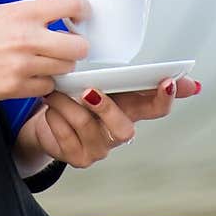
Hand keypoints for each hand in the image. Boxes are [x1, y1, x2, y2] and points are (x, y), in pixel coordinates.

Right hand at [0, 0, 90, 105]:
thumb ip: (27, 14)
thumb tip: (52, 15)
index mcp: (22, 13)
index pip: (71, 4)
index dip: (81, 11)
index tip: (80, 17)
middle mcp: (26, 37)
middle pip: (78, 45)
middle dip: (74, 47)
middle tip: (64, 47)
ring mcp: (23, 65)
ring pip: (65, 68)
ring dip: (57, 67)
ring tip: (38, 63)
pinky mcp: (16, 88)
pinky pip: (46, 87)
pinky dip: (41, 84)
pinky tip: (25, 77)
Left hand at [21, 74, 200, 169]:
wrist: (47, 124)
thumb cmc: (77, 100)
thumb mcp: (98, 82)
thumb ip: (115, 74)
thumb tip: (132, 56)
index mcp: (130, 110)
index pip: (157, 107)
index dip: (167, 97)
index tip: (168, 81)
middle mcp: (119, 132)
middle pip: (124, 129)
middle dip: (105, 108)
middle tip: (88, 91)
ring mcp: (100, 149)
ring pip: (86, 126)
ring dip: (67, 105)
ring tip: (55, 92)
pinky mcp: (79, 158)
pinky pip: (66, 135)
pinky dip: (55, 116)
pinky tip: (52, 108)